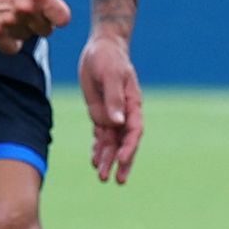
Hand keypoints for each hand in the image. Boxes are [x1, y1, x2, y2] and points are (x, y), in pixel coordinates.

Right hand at [0, 0, 68, 51]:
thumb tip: (53, 11)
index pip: (62, 19)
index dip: (56, 17)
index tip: (50, 16)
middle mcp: (27, 9)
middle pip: (46, 31)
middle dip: (39, 23)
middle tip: (27, 13)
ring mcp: (10, 21)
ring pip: (27, 38)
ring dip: (22, 30)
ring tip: (12, 16)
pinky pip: (11, 49)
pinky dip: (10, 42)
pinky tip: (7, 31)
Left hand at [79, 31, 144, 182]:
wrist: (102, 47)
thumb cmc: (109, 58)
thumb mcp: (110, 75)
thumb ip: (114, 98)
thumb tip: (117, 122)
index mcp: (133, 104)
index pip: (133, 131)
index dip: (129, 147)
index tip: (122, 160)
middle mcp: (124, 113)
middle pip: (124, 142)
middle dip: (121, 162)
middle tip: (117, 180)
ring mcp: (112, 115)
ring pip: (111, 142)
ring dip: (108, 159)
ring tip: (102, 177)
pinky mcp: (100, 113)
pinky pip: (100, 135)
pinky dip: (98, 148)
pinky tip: (94, 161)